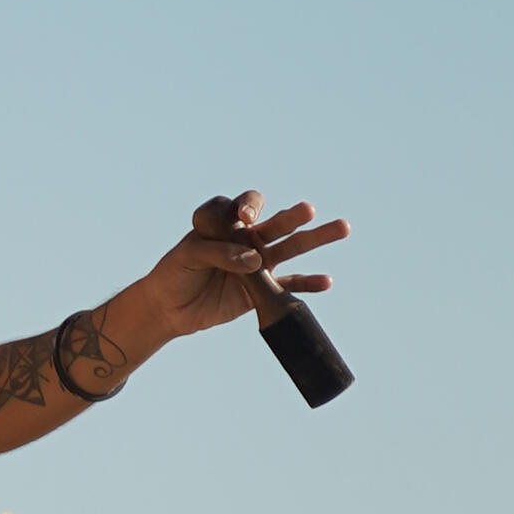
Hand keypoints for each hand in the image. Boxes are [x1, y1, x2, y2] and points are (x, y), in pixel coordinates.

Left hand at [139, 190, 349, 339]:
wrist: (169, 307)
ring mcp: (256, 264)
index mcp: (224, 222)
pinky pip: (288, 286)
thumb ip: (219, 254)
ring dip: (315, 239)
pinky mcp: (260, 291)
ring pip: (290, 249)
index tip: (245, 220)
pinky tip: (327, 281)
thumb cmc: (173, 273)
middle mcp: (246, 238)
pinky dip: (307, 284)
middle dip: (293, 217)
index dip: (248, 208)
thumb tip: (255, 261)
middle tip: (308, 210)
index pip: (243, 206)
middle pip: (276, 224)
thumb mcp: (188, 257)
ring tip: (343, 227)